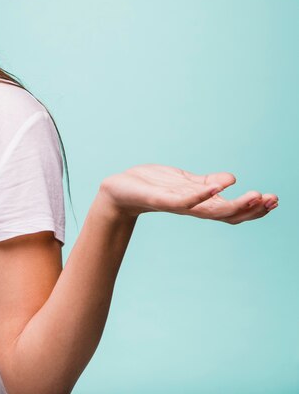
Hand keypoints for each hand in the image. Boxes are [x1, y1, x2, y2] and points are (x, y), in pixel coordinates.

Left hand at [98, 164, 277, 223]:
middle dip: (251, 208)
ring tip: (254, 196)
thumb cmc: (151, 186)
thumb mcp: (182, 181)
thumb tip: (231, 179)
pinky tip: (218, 186)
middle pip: (226, 214)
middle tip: (271, 200)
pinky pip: (184, 200)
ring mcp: (177, 204)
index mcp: (198, 203)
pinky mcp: (161, 199)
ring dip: (233, 205)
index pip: (230, 210)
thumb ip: (205, 182)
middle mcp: (191, 207)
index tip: (274, 201)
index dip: (253, 208)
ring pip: (209, 210)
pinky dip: (201, 195)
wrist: (120, 190)